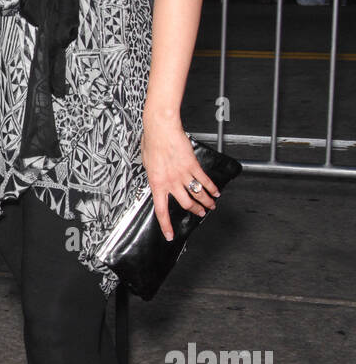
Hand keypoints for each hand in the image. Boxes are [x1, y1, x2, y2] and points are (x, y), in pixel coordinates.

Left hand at [140, 116, 219, 240]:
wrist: (161, 128)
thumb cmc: (152, 142)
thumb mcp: (147, 164)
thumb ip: (155, 176)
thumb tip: (159, 181)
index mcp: (157, 183)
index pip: (161, 210)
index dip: (166, 225)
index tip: (170, 235)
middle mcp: (171, 182)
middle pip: (186, 203)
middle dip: (195, 211)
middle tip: (200, 214)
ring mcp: (183, 174)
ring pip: (197, 194)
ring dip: (206, 202)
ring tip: (211, 206)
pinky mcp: (193, 165)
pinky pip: (204, 180)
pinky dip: (212, 187)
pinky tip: (215, 192)